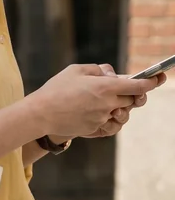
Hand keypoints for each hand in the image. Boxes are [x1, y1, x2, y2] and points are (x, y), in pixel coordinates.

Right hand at [27, 63, 162, 139]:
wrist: (40, 114)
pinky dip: (106, 118)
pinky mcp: (94, 129)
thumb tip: (112, 75)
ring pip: (121, 114)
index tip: (159, 79)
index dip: (151, 83)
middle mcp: (107, 105)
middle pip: (132, 101)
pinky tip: (95, 113)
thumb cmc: (56, 89)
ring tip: (103, 102)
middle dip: (131, 95)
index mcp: (105, 87)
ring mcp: (101, 119)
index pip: (138, 86)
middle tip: (122, 90)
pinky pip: (108, 124)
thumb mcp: (77, 70)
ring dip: (117, 108)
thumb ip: (98, 70)